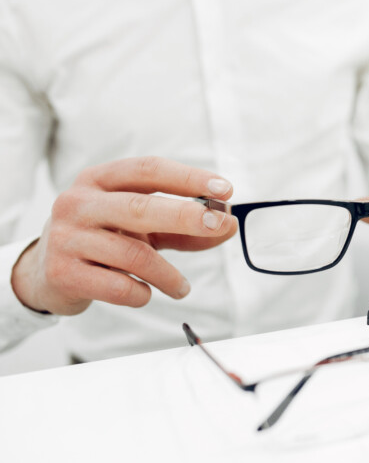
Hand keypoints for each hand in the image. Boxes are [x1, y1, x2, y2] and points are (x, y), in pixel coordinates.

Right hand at [11, 156, 237, 314]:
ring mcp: (67, 237)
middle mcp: (78, 202)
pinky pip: (117, 286)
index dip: (189, 177)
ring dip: (168, 274)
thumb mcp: (143, 226)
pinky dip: (142, 293)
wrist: (46, 273)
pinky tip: (147, 294)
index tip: (225, 189)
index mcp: (99, 179)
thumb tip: (228, 225)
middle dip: (185, 216)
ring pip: (133, 254)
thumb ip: (185, 226)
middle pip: (140, 206)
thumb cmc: (105, 240)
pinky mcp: (63, 273)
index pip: (149, 169)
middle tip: (218, 226)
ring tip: (182, 287)